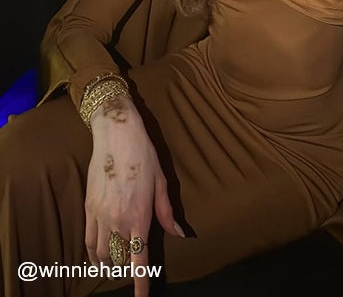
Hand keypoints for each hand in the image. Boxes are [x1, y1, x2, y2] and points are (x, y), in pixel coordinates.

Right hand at [84, 96, 183, 296]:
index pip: (139, 260)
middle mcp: (118, 221)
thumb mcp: (161, 183)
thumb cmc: (144, 156)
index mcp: (139, 217)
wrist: (117, 135)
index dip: (141, 283)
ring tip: (113, 268)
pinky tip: (97, 256)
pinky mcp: (88, 208)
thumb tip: (180, 234)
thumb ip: (167, 213)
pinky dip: (92, 253)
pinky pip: (87, 240)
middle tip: (133, 270)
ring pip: (100, 253)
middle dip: (126, 270)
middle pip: (119, 259)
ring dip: (107, 265)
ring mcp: (100, 216)